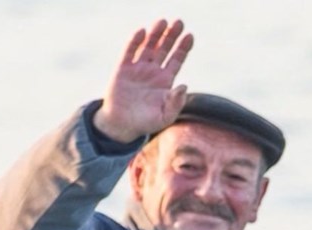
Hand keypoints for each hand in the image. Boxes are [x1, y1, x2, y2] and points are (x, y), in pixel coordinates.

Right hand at [93, 18, 194, 143]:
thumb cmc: (145, 123)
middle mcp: (153, 71)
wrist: (121, 126)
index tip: (190, 35)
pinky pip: (129, 52)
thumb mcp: (164, 117)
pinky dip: (135, 42)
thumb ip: (175, 103)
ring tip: (163, 21)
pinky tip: (142, 32)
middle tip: (179, 22)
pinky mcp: (122, 69)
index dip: (183, 47)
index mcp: (165, 81)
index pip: (176, 59)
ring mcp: (137, 69)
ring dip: (155, 34)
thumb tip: (184, 86)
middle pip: (164, 49)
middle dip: (171, 35)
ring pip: (148, 47)